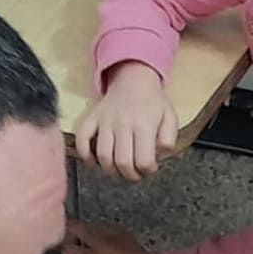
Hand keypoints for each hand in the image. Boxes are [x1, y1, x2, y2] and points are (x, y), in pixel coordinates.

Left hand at [44, 223, 165, 253]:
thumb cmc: (135, 252)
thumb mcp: (120, 234)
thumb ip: (103, 231)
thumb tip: (88, 230)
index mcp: (99, 242)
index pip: (78, 231)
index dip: (67, 226)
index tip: (60, 224)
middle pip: (69, 252)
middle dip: (62, 249)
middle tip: (55, 248)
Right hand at [75, 62, 178, 180]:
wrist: (134, 78)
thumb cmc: (152, 101)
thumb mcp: (170, 117)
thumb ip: (168, 138)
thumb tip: (160, 155)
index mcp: (144, 124)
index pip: (144, 160)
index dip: (148, 171)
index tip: (150, 170)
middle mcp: (123, 124)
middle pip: (122, 162)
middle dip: (130, 175)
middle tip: (135, 174)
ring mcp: (105, 121)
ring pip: (103, 155)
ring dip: (110, 170)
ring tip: (119, 170)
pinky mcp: (92, 119)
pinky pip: (82, 139)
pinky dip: (84, 155)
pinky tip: (93, 162)